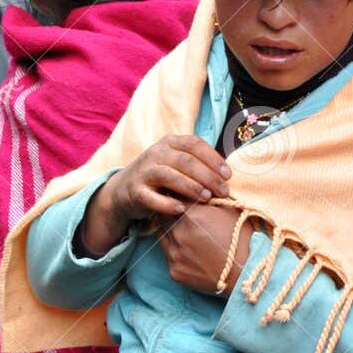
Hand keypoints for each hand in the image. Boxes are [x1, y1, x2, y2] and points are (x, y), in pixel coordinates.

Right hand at [80, 135, 231, 256]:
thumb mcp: (177, 164)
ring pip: (170, 176)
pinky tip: (181, 210)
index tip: (228, 175)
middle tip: (223, 191)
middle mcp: (155, 153)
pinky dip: (168, 204)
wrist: (124, 190)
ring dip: (191, 187)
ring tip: (206, 198)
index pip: (194, 144)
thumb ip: (198, 164)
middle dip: (207, 176)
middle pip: (185, 161)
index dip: (213, 159)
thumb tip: (227, 175)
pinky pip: (152, 198)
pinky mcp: (135, 191)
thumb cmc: (160, 177)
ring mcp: (144, 172)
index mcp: (169, 143)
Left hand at [156, 202, 245, 294]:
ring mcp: (174, 254)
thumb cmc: (243, 239)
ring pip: (162, 235)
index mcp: (192, 215)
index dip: (178, 195)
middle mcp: (179, 233)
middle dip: (170, 212)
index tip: (181, 197)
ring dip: (170, 230)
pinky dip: (175, 251)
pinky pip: (168, 255)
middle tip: (181, 214)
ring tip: (186, 233)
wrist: (247, 273)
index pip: (172, 197)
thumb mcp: (230, 210)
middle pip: (162, 215)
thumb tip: (199, 188)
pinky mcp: (174, 271)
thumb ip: (210, 197)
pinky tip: (190, 252)